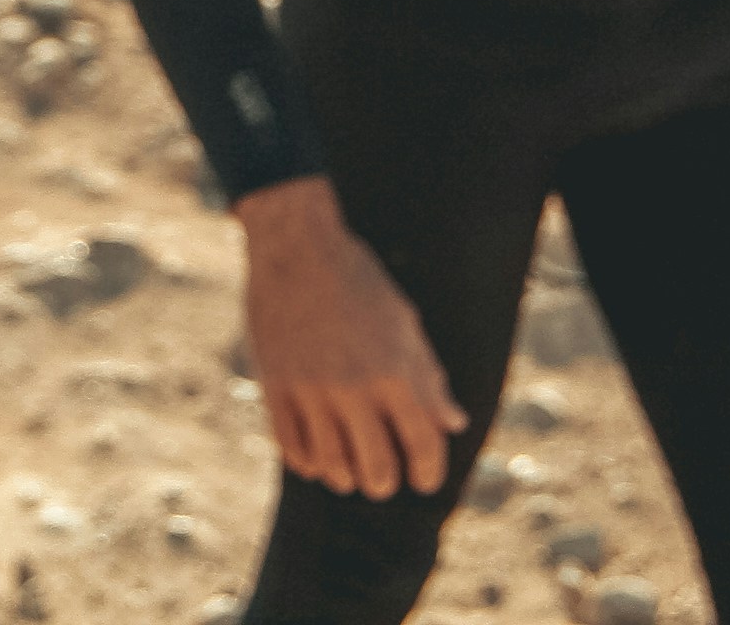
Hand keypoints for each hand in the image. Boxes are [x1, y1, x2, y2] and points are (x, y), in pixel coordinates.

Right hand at [236, 174, 464, 500]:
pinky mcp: (275, 385)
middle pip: (376, 469)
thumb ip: (428, 377)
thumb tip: (453, 422)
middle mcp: (354, 386)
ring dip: (344, 477)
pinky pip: (291, 447)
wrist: (296, 246)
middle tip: (383, 479)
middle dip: (384, 482)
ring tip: (349, 471)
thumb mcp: (403, 322)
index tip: (423, 479)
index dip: (428, 472)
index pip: (423, 443)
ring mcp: (310, 388)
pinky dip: (307, 462)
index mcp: (395, 369)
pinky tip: (316, 457)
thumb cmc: (358, 281)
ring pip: (331, 466)